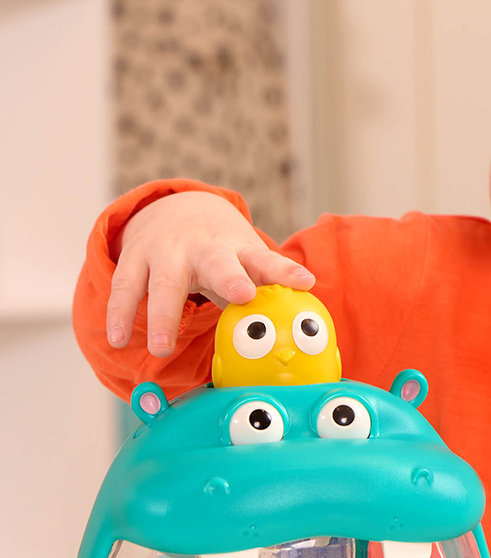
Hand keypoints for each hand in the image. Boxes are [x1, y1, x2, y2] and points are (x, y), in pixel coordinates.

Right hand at [106, 191, 314, 356]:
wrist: (174, 208)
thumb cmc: (221, 249)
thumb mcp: (245, 260)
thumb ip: (267, 289)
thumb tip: (298, 332)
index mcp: (237, 249)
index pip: (266, 260)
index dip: (285, 271)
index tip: (305, 282)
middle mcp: (203, 248)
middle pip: (217, 263)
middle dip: (230, 278)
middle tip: (242, 296)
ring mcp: (166, 252)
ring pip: (165, 283)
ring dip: (163, 316)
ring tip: (162, 349)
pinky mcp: (135, 259)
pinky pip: (125, 288)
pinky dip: (121, 313)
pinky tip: (117, 339)